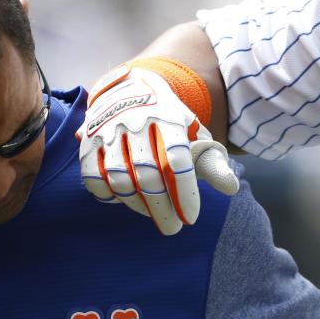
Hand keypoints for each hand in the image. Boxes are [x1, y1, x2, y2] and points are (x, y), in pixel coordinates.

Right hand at [78, 63, 239, 234]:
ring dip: (137, 205)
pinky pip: (93, 177)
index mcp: (170, 118)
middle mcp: (137, 121)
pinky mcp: (88, 141)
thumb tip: (231, 189)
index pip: (178, 160)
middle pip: (148, 174)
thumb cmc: (172, 123)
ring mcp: (109, 131)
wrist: (133, 90)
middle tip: (173, 228)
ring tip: (153, 215)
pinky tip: (125, 201)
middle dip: (162, 208)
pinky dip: (107, 195)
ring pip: (119, 178)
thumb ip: (213, 162)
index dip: (184, 192)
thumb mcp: (196, 134)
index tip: (191, 218)